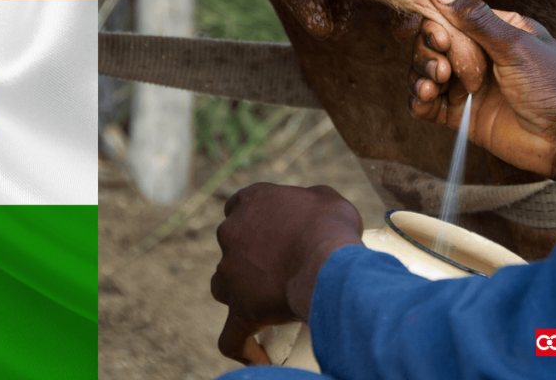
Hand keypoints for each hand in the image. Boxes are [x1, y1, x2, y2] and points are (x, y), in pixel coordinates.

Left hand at [210, 183, 363, 364]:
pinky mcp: (239, 309)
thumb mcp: (327, 199)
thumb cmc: (331, 227)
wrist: (328, 262)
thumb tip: (314, 212)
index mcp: (251, 201)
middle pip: (232, 247)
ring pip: (224, 286)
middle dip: (248, 257)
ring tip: (266, 305)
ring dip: (239, 293)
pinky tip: (255, 356)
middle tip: (279, 268)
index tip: (269, 231)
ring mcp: (230, 273)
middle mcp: (232, 233)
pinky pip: (231, 336)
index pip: (239, 205)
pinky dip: (241, 346)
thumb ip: (310, 200)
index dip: (252, 219)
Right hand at [408, 0, 555, 190]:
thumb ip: (476, 19)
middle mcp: (479, 56)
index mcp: (496, 31)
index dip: (435, 26)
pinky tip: (425, 100)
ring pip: (426, 72)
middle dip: (427, 54)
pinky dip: (419, 101)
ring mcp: (469, 86)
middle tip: (443, 70)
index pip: (451, 18)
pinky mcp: (462, 115)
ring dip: (420, 75)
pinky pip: (428, 104)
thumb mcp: (516, 46)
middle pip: (432, 45)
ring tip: (433, 86)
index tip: (439, 39)